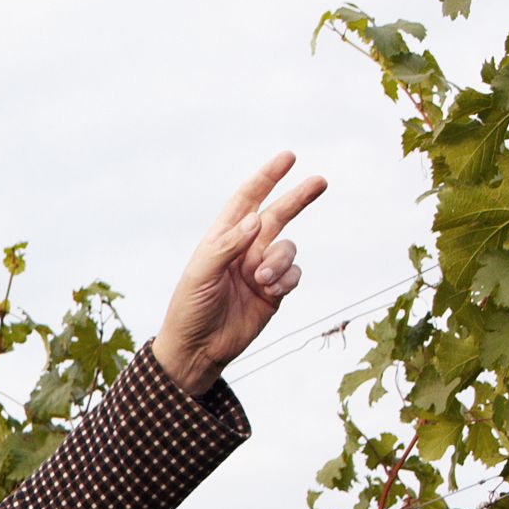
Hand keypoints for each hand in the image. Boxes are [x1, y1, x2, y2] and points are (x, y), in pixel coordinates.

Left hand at [151, 151, 326, 394]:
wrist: (197, 350)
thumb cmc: (189, 310)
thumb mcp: (199, 275)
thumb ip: (225, 247)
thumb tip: (254, 221)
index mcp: (222, 238)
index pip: (247, 200)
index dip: (267, 178)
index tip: (288, 158)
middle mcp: (244, 249)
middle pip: (278, 215)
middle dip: (298, 198)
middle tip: (319, 181)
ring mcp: (261, 269)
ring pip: (287, 248)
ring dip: (280, 260)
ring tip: (261, 279)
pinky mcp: (274, 291)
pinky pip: (293, 274)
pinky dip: (287, 278)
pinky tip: (272, 290)